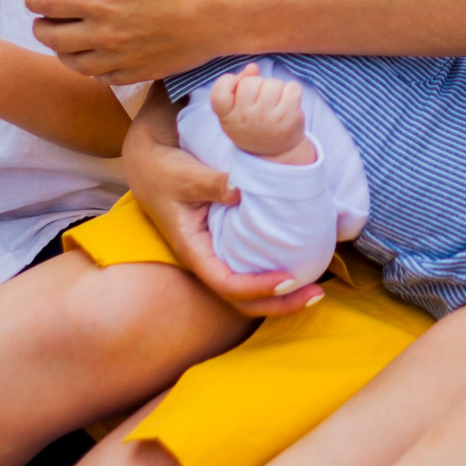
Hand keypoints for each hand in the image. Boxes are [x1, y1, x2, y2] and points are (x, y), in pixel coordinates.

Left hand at [24, 0, 240, 84]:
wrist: (224, 13)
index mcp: (99, 0)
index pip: (47, 4)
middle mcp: (102, 34)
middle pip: (52, 38)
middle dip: (40, 27)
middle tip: (42, 20)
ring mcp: (119, 58)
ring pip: (72, 63)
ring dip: (60, 51)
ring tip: (63, 41)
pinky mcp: (138, 74)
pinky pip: (100, 78)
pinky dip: (88, 68)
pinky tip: (94, 58)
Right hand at [124, 106, 325, 317]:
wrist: (149, 161)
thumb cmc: (163, 169)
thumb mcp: (185, 175)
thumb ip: (213, 182)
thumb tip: (241, 190)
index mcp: (193, 249)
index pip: (225, 283)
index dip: (257, 287)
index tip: (288, 278)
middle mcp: (207, 258)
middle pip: (242, 298)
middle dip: (280, 303)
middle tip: (316, 293)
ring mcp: (218, 253)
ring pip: (248, 288)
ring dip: (282, 294)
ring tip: (316, 288)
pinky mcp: (228, 241)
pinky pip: (252, 265)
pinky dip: (276, 269)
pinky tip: (302, 263)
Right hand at [209, 68, 313, 163]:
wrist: (274, 153)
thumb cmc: (251, 123)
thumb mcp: (235, 110)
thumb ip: (238, 84)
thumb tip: (252, 67)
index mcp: (227, 116)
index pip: (220, 91)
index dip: (228, 82)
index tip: (236, 89)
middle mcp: (245, 119)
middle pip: (251, 82)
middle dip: (258, 85)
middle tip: (260, 100)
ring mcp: (268, 119)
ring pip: (273, 83)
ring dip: (276, 88)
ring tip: (274, 103)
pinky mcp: (289, 117)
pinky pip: (292, 87)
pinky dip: (292, 91)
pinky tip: (288, 103)